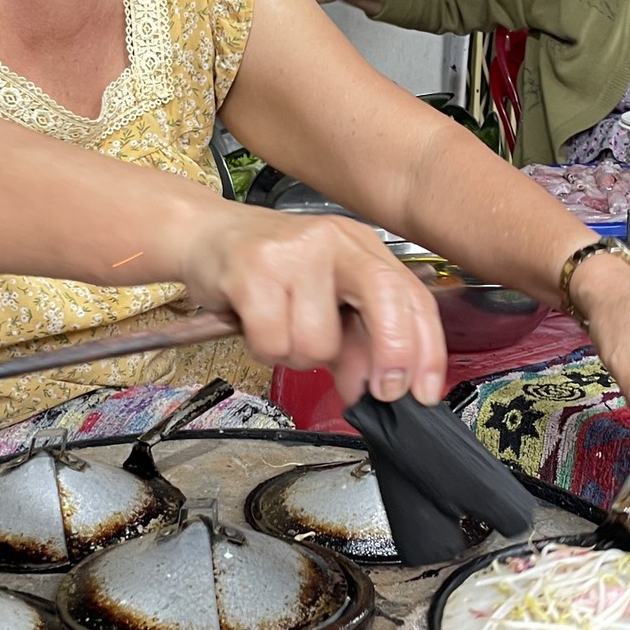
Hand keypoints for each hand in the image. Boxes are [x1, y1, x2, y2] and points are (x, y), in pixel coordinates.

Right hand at [179, 207, 444, 404]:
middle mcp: (335, 242)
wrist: (203, 235)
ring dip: (299, 356)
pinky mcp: (252, 269)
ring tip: (280, 330)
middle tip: (375, 391)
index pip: (412, 296)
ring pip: (319, 341)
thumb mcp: (322, 301)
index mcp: (362, 248)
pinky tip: (255, 325)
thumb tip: (372, 389)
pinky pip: (274, 343)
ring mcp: (294, 252)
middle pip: (385, 297)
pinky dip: (265, 349)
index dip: (426, 349)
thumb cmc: (268, 271)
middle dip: (390, 353)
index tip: (422, 394)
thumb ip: (353, 342)